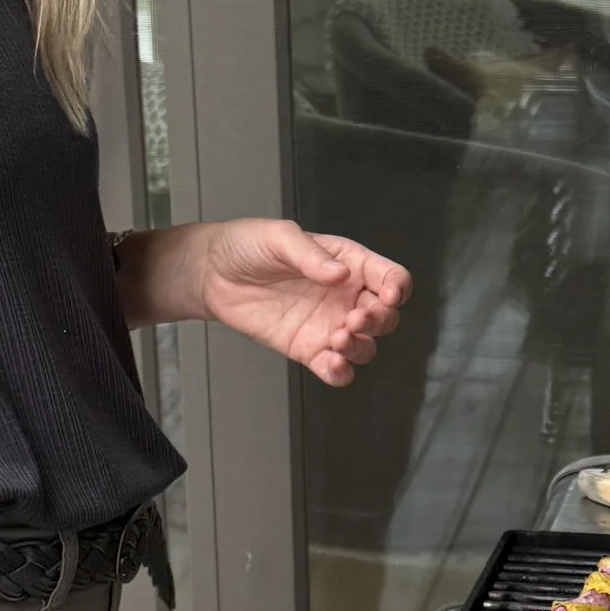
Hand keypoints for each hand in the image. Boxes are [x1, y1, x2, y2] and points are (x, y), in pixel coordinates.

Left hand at [128, 217, 408, 385]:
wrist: (211, 273)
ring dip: (361, 347)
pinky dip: (340, 372)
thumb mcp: (279, 237)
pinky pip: (336, 369)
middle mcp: (346, 296)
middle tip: (353, 319)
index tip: (388, 295)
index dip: (397, 287)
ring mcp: (329, 325)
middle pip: (385, 317)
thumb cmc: (247, 245)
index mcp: (349, 263)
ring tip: (337, 338)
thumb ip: (310, 255)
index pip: (391, 277)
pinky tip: (329, 363)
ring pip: (366, 347)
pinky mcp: (308, 350)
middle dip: (378, 321)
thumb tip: (339, 274)